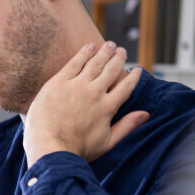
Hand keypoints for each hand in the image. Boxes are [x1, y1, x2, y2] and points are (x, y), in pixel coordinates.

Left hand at [23, 41, 149, 164]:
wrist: (49, 148)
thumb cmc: (77, 150)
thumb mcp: (107, 142)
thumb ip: (127, 126)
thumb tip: (145, 114)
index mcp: (108, 107)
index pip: (126, 86)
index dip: (133, 76)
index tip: (136, 69)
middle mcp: (95, 92)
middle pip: (112, 70)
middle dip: (119, 58)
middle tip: (121, 51)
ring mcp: (76, 86)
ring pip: (95, 63)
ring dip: (104, 52)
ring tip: (109, 45)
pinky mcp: (58, 82)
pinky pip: (74, 63)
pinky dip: (84, 53)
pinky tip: (89, 46)